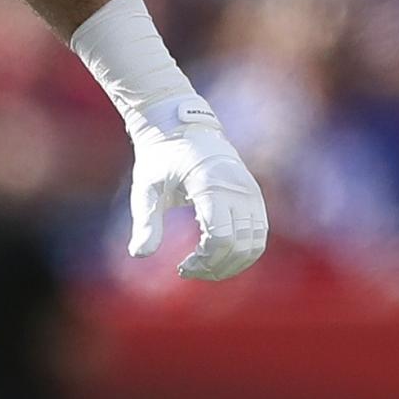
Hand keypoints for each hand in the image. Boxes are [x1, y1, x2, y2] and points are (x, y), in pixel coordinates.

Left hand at [127, 98, 267, 280]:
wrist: (181, 128)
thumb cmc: (159, 159)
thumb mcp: (145, 189)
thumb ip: (145, 222)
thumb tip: (139, 255)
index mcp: (209, 184)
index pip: (219, 238)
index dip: (203, 262)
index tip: (181, 267)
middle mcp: (236, 188)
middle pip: (238, 246)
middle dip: (215, 268)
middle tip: (189, 270)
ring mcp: (250, 191)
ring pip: (255, 244)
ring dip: (232, 264)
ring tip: (203, 267)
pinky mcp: (254, 195)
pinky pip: (260, 234)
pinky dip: (243, 252)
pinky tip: (217, 256)